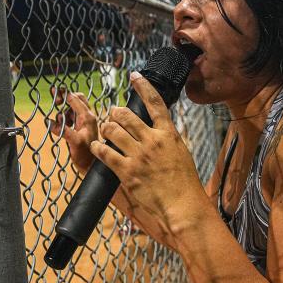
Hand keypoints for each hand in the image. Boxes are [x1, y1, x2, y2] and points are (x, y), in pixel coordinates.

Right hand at [49, 87, 98, 171]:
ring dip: (64, 109)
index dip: (65, 93)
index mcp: (88, 117)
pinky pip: (70, 117)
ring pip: (73, 108)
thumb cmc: (86, 156)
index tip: (54, 90)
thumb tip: (49, 122)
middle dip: (66, 98)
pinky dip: (64, 118)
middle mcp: (88, 117)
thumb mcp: (74, 142)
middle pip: (77, 99)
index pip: (76, 99)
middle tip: (56, 101)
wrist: (91, 166)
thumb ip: (62, 131)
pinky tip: (60, 125)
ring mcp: (84, 122)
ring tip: (60, 120)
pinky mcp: (79, 128)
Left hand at [89, 72, 209, 248]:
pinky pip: (105, 153)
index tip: (133, 76)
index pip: (154, 102)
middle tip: (113, 114)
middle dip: (115, 112)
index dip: (142, 86)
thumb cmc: (185, 183)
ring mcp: (139, 156)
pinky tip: (97, 146)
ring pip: (112, 130)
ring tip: (105, 129)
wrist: (183, 206)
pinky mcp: (127, 172)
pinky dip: (98, 147)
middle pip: (126, 115)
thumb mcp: (181, 152)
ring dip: (106, 128)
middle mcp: (153, 141)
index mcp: (169, 134)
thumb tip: (157, 128)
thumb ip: (166, 138)